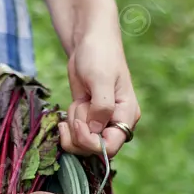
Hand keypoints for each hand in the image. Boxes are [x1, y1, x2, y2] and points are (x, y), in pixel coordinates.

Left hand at [59, 25, 139, 157]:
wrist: (88, 42)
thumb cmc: (100, 55)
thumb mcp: (101, 79)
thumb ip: (101, 107)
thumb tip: (94, 130)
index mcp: (126, 115)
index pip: (110, 148)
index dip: (91, 143)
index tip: (78, 124)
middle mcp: (115, 123)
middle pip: (93, 150)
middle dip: (78, 133)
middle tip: (77, 107)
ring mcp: (100, 123)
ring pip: (81, 145)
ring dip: (72, 127)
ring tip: (76, 103)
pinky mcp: (86, 119)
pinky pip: (74, 135)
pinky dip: (67, 126)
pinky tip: (70, 108)